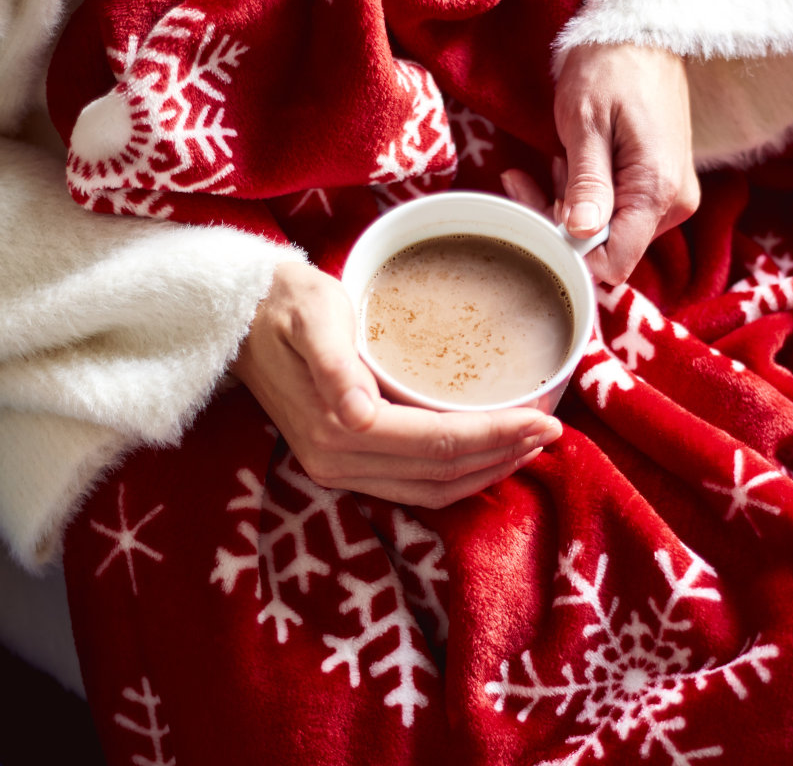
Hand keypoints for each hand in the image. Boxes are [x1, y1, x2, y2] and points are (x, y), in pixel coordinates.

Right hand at [231, 262, 560, 506]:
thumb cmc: (284, 303)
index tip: (545, 419)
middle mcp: (337, 462)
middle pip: (441, 473)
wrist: (239, 318)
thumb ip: (334, 365)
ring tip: (530, 446)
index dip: (495, 436)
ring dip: (485, 473)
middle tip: (553, 432)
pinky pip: (413, 486)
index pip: (436, 443)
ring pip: (431, 489)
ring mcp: (338, 469)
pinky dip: (457, 476)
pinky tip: (485, 456)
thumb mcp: (312, 315)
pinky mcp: (342, 464)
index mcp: (336, 428)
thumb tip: (358, 414)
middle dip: (503, 456)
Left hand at [531, 42, 698, 284]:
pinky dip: (583, 196)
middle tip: (525, 181)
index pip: (615, 262)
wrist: (640, 32)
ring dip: (567, 206)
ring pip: (607, 232)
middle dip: (559, 224)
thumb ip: (586, 184)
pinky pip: (614, 211)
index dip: (569, 253)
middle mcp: (673, 204)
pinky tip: (567, 163)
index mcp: (658, 191)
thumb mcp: (586, 123)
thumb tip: (580, 234)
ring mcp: (668, 197)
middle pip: (607, 249)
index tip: (535, 217)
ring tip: (553, 159)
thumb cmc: (609, 68)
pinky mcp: (657, 187)